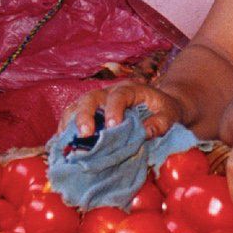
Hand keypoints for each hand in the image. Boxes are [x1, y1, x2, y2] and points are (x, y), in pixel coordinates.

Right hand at [61, 81, 190, 139]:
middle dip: (85, 115)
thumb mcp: (171, 114)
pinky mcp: (90, 113)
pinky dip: (66, 128)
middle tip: (84, 134)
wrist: (159, 107)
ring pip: (77, 105)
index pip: (119, 96)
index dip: (114, 109)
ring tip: (66, 140)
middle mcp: (109, 92)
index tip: (113, 126)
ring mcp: (97, 102)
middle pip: (91, 98)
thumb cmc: (165, 110)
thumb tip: (146, 132)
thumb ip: (161, 123)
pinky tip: (62, 143)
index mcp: (130, 89)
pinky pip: (72, 116)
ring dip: (70, 122)